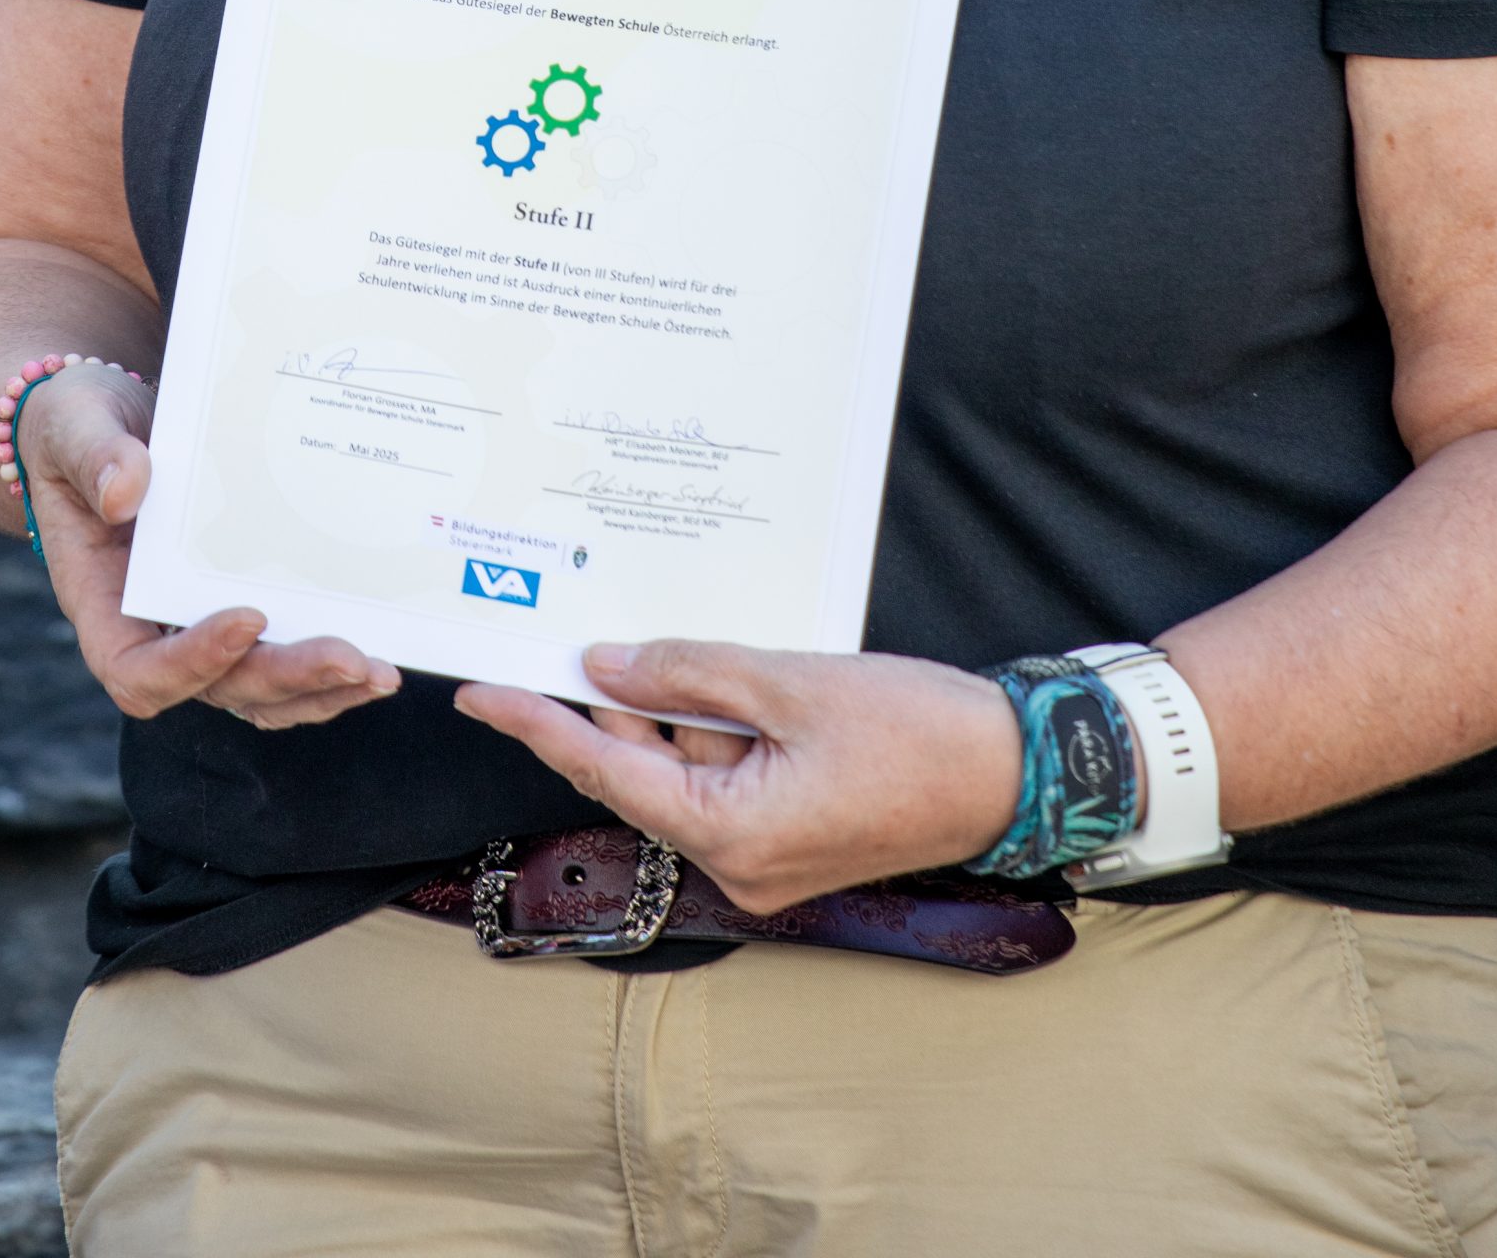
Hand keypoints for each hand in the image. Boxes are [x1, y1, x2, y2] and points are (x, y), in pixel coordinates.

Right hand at [18, 364, 400, 730]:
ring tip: (379, 673)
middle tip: (352, 659)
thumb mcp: (75, 423)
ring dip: (319, 689)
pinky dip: (325, 669)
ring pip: (258, 690)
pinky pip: (280, 659)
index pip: (136, 669)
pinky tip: (374, 658)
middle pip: (217, 687)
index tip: (249, 617)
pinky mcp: (239, 607)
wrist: (108, 417)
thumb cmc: (79, 424)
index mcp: (99, 601)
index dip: (192, 662)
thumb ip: (94, 454)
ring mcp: (198, 626)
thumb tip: (126, 492)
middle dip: (286, 676)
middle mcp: (150, 629)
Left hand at [456, 641, 1020, 913]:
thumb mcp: (790, 682)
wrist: (1016, 771)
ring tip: (718, 652)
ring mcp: (767, 857)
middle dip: (627, 700)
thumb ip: (690, 672)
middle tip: (589, 633)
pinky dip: (722, 726)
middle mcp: (739, 862)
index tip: (480, 693)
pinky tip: (738, 678)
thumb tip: (605, 667)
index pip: (607, 767)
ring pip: (690, 766)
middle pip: (646, 768)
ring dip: (689, 706)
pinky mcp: (793, 838)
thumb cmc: (917, 730)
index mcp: (731, 833)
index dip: (538, 724)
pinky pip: (729, 776)